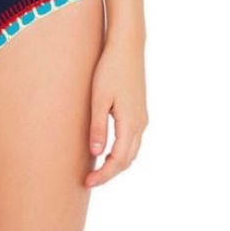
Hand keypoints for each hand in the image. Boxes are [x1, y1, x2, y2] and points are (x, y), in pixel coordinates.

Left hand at [86, 38, 147, 187]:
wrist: (127, 48)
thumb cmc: (109, 70)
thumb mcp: (99, 99)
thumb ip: (98, 126)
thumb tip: (96, 153)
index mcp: (130, 123)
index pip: (118, 160)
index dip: (104, 175)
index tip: (87, 182)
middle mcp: (140, 124)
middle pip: (127, 160)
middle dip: (109, 173)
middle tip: (89, 181)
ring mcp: (142, 118)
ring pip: (131, 151)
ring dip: (115, 163)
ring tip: (95, 169)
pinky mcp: (138, 111)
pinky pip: (131, 140)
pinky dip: (120, 151)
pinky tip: (105, 150)